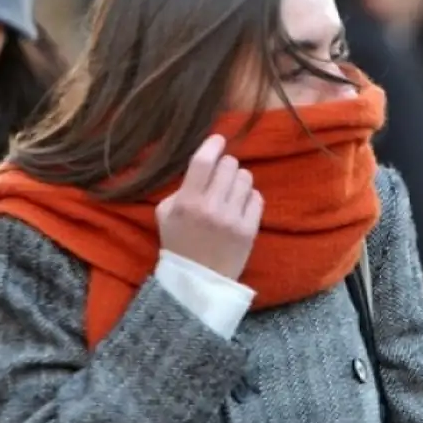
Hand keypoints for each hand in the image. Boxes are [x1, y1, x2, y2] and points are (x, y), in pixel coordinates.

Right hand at [156, 135, 263, 280]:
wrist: (197, 282)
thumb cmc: (179, 244)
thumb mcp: (165, 214)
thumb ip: (181, 188)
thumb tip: (203, 166)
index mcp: (186, 202)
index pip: (203, 161)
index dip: (212, 145)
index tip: (218, 140)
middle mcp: (210, 208)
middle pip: (229, 165)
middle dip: (226, 166)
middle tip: (221, 176)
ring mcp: (232, 219)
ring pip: (246, 178)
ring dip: (238, 181)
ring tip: (230, 193)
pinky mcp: (249, 230)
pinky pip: (257, 198)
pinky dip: (249, 199)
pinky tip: (240, 208)